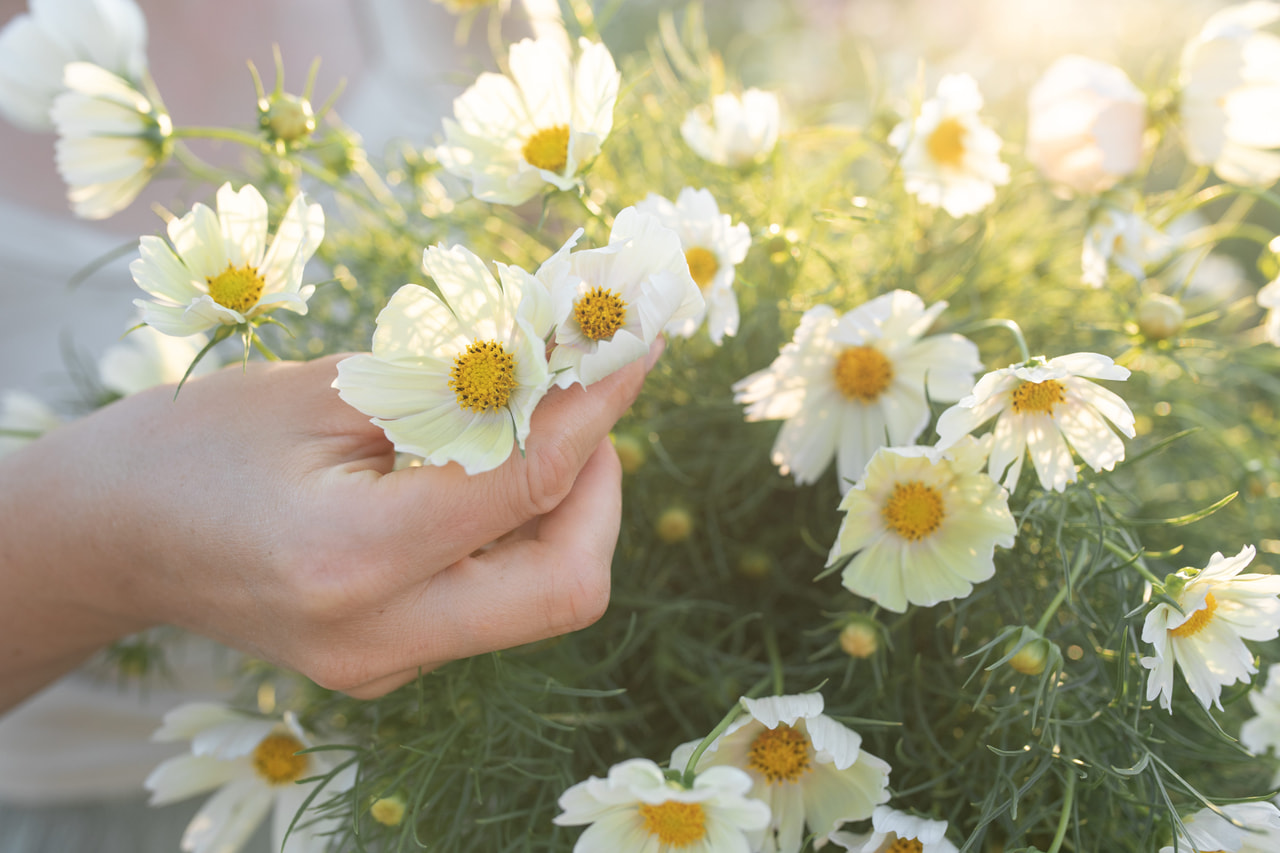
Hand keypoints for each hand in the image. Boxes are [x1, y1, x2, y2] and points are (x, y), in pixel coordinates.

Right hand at [0, 342, 658, 708]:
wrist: (110, 538)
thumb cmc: (194, 444)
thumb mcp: (322, 389)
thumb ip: (451, 384)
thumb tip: (565, 361)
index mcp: (352, 559)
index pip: (527, 485)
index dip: (599, 410)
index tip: (636, 350)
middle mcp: (380, 636)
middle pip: (568, 587)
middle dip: (602, 490)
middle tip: (583, 408)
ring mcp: (386, 664)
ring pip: (543, 601)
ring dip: (566, 511)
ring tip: (536, 428)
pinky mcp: (389, 662)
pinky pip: (497, 605)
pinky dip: (519, 536)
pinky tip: (486, 476)